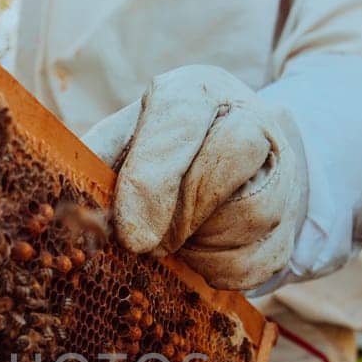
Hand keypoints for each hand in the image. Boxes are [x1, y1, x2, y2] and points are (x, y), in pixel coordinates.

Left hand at [84, 65, 309, 290]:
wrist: (244, 171)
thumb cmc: (164, 156)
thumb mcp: (126, 142)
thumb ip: (97, 162)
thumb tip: (71, 208)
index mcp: (196, 91)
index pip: (180, 120)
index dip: (152, 180)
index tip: (130, 234)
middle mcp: (250, 118)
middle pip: (227, 162)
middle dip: (180, 216)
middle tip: (149, 242)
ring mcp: (282, 170)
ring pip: (249, 216)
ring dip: (200, 245)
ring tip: (176, 241)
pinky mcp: (290, 224)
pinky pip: (256, 261)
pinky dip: (219, 270)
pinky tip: (200, 255)